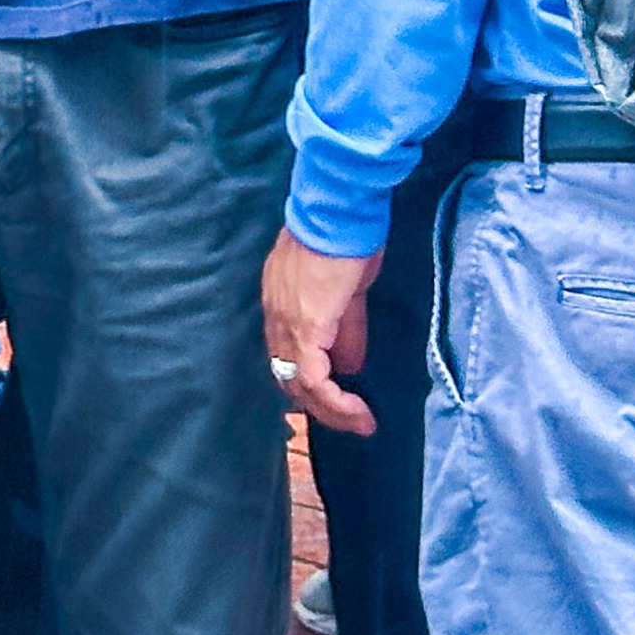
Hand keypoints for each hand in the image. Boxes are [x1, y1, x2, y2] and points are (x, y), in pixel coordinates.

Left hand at [262, 230, 381, 436]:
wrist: (340, 211)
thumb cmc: (347, 238)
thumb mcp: (347, 290)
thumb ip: (345, 327)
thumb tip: (349, 364)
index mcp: (279, 300)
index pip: (283, 354)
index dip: (307, 384)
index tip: (337, 402)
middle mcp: (274, 312)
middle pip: (286, 375)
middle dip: (319, 405)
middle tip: (351, 420)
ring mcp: (286, 320)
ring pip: (298, 384)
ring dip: (331, 411)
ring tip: (360, 423)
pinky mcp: (305, 327)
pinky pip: (314, 379)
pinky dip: (336, 404)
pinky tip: (359, 413)